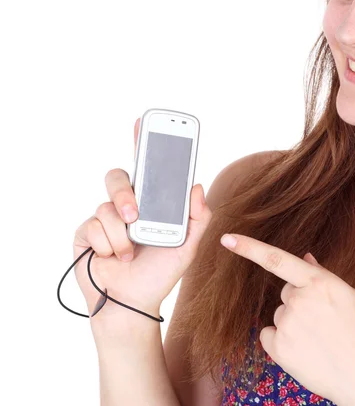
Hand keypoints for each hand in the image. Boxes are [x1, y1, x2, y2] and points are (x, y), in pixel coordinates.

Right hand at [72, 117, 212, 319]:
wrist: (133, 303)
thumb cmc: (161, 273)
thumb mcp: (189, 245)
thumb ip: (199, 217)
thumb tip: (197, 186)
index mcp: (151, 202)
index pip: (146, 166)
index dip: (142, 143)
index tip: (142, 121)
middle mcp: (126, 205)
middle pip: (118, 177)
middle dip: (126, 194)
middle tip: (137, 216)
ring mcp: (104, 218)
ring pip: (108, 205)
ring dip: (122, 233)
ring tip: (130, 251)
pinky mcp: (86, 232)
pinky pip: (95, 225)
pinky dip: (109, 244)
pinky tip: (113, 258)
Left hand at [219, 233, 354, 404]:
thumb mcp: (351, 295)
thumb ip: (322, 276)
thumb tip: (304, 258)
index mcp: (318, 282)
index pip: (277, 259)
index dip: (249, 247)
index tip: (226, 238)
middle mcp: (299, 300)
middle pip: (287, 292)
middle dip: (300, 301)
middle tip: (324, 321)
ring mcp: (287, 325)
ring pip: (281, 315)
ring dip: (294, 323)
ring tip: (321, 340)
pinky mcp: (280, 349)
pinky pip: (270, 335)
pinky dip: (282, 342)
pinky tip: (305, 351)